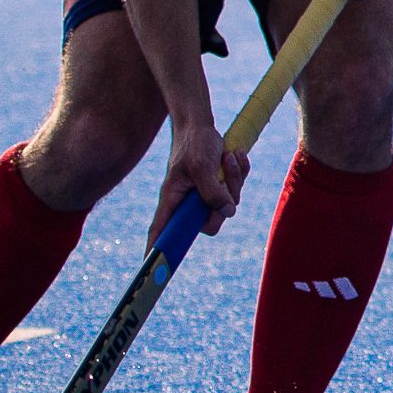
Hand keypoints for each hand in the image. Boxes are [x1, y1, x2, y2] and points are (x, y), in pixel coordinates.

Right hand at [150, 115, 247, 242]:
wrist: (202, 126)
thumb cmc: (194, 144)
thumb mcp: (201, 165)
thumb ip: (211, 191)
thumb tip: (227, 212)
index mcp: (172, 200)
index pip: (160, 231)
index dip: (156, 249)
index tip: (151, 267)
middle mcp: (188, 204)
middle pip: (211, 223)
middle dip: (225, 199)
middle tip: (223, 174)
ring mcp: (205, 198)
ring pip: (229, 205)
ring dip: (234, 179)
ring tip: (228, 156)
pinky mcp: (219, 189)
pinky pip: (237, 191)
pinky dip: (240, 173)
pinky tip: (235, 155)